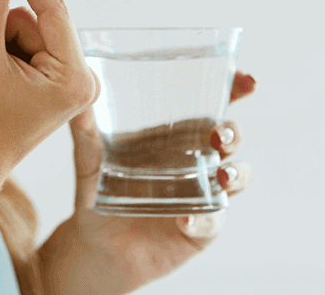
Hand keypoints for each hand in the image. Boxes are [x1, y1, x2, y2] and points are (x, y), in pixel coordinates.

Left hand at [34, 72, 256, 294]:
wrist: (95, 244)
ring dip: (235, 173)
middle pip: (230, 138)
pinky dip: (203, 219)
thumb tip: (77, 92)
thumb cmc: (96, 190)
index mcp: (173, 133)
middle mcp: (195, 159)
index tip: (247, 80)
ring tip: (221, 175)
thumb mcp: (88, 155)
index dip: (232, 89)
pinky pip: (210, 222)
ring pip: (235, 177)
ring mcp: (201, 193)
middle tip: (220, 135)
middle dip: (233, 132)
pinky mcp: (199, 227)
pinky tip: (187, 218)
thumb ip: (84, 127)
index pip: (210, 104)